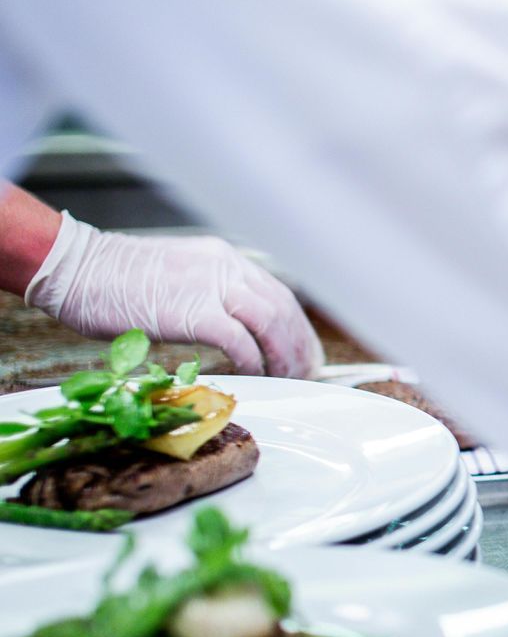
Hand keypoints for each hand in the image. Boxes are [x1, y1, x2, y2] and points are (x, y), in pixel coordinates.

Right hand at [24, 215, 322, 376]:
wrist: (74, 268)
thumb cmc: (114, 280)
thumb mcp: (178, 277)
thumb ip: (211, 294)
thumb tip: (236, 329)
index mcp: (223, 258)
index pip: (277, 293)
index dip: (297, 327)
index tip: (304, 351)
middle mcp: (224, 267)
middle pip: (283, 308)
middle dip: (300, 345)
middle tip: (306, 372)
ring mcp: (210, 286)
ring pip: (271, 322)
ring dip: (284, 355)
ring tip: (288, 378)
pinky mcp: (193, 311)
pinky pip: (239, 341)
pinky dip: (253, 361)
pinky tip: (255, 375)